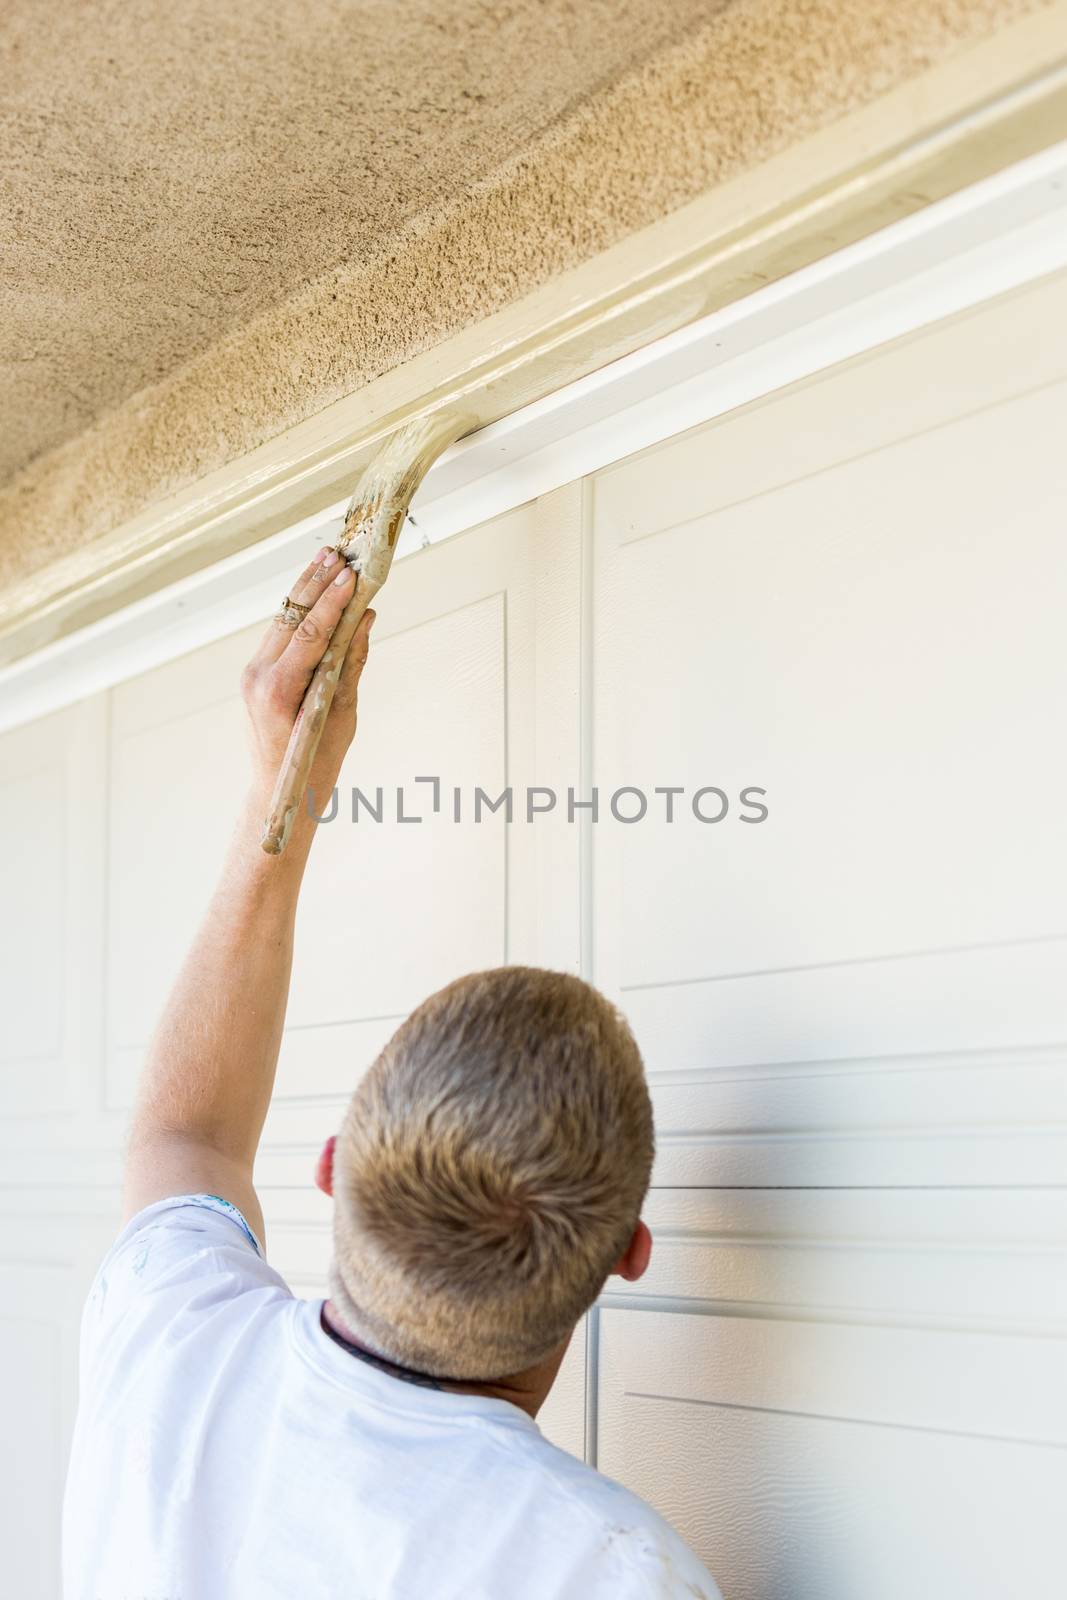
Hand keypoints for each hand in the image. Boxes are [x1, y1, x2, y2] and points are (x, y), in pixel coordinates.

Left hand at [240, 546, 375, 805]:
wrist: (278, 791)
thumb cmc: (316, 764)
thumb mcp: (342, 715)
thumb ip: (352, 663)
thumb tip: (365, 619)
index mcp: (278, 691)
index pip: (309, 632)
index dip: (331, 600)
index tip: (351, 573)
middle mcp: (257, 676)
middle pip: (290, 617)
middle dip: (315, 582)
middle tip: (339, 552)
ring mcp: (252, 673)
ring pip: (282, 620)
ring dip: (306, 589)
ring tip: (327, 558)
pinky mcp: (256, 674)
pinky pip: (280, 633)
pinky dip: (300, 610)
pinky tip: (316, 588)